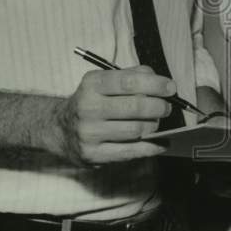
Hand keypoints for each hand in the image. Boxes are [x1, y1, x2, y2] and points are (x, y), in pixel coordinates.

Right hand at [54, 65, 176, 165]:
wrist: (59, 129)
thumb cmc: (93, 101)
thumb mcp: (104, 81)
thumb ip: (133, 76)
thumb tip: (162, 83)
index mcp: (92, 84)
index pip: (129, 82)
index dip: (155, 85)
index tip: (171, 88)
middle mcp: (88, 108)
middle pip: (135, 107)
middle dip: (159, 107)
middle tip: (166, 108)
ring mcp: (89, 134)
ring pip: (136, 131)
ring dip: (154, 126)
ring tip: (156, 122)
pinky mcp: (93, 155)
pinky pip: (131, 152)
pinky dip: (152, 147)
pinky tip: (161, 142)